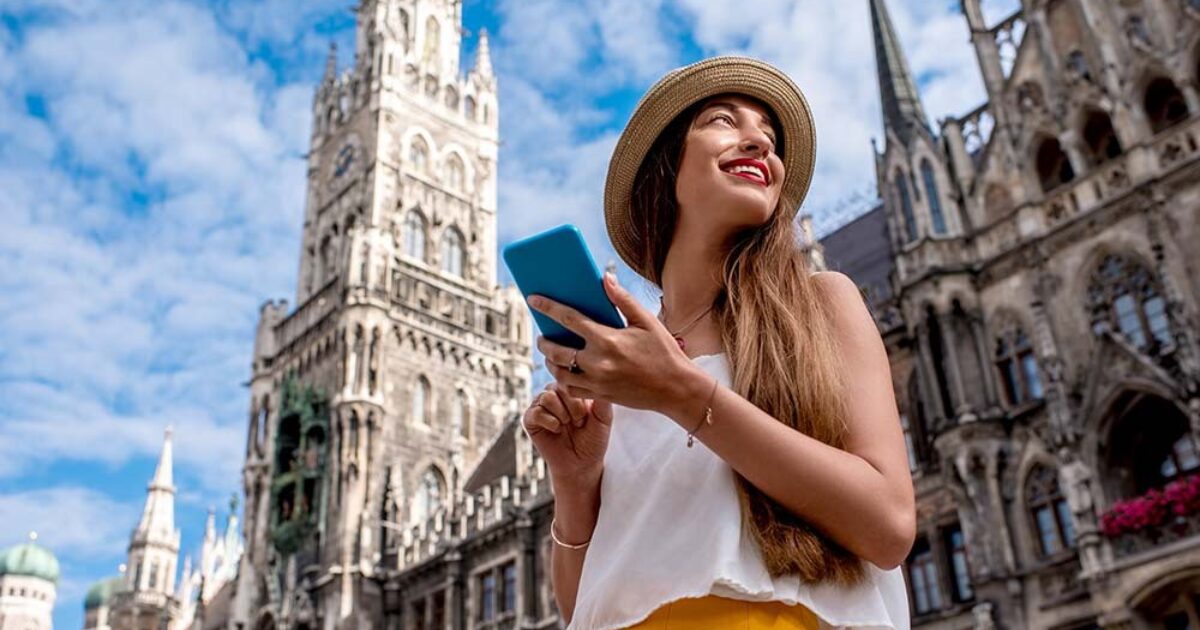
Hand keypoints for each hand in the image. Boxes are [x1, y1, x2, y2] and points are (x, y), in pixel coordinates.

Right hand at [521, 382, 612, 483]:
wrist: (581, 464)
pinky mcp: (530, 419)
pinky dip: (550, 422)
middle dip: (574, 407)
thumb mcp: (604, 418)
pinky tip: (557, 430)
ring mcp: (541, 405)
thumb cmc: (593, 440)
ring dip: (562, 415)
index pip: (573, 379)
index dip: (582, 399)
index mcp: (571, 389)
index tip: (588, 415)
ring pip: (547, 397)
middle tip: (579, 423)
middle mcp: (554, 393)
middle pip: (559, 386)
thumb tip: (599, 379)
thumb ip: (602, 399)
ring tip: (567, 426)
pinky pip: (536, 412)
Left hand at [528, 271, 699, 412]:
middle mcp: (598, 362)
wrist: (676, 389)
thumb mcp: (646, 321)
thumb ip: (622, 299)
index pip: (568, 319)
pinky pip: (571, 390)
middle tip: (542, 336)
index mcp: (607, 339)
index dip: (547, 307)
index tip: (533, 299)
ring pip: (559, 373)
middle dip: (544, 341)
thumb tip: (605, 278)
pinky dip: (563, 380)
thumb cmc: (664, 352)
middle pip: (556, 350)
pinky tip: (565, 372)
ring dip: (550, 362)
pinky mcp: (600, 396)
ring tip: (551, 354)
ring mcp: (597, 382)